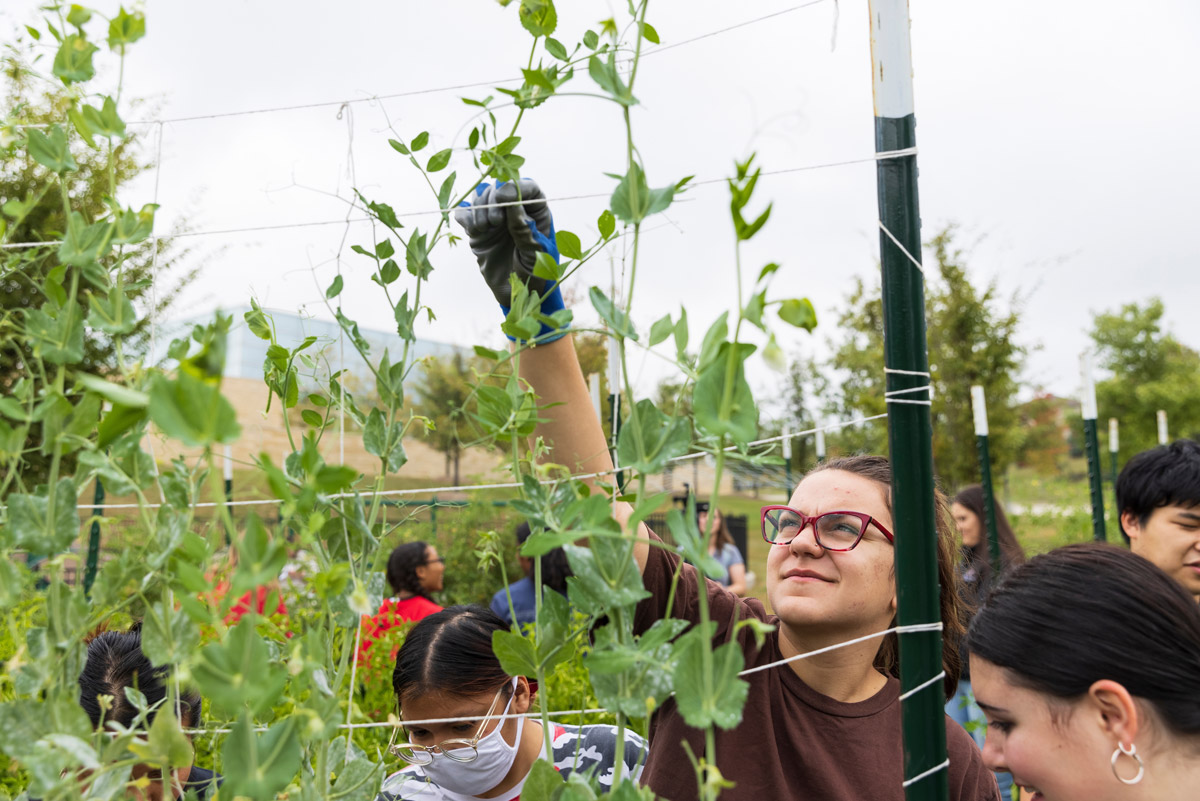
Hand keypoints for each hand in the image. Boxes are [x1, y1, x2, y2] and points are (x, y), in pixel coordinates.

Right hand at [454, 179, 559, 307]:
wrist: (517, 293)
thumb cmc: (535, 274)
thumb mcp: (535, 254)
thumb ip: (524, 230)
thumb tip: (513, 204)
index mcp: (536, 212)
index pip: (527, 188)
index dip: (514, 187)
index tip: (504, 197)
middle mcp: (515, 211)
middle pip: (499, 189)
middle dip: (493, 201)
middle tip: (494, 223)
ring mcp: (495, 219)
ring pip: (481, 198)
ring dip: (479, 210)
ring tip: (484, 230)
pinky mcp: (478, 230)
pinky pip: (465, 213)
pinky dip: (465, 217)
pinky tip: (474, 231)